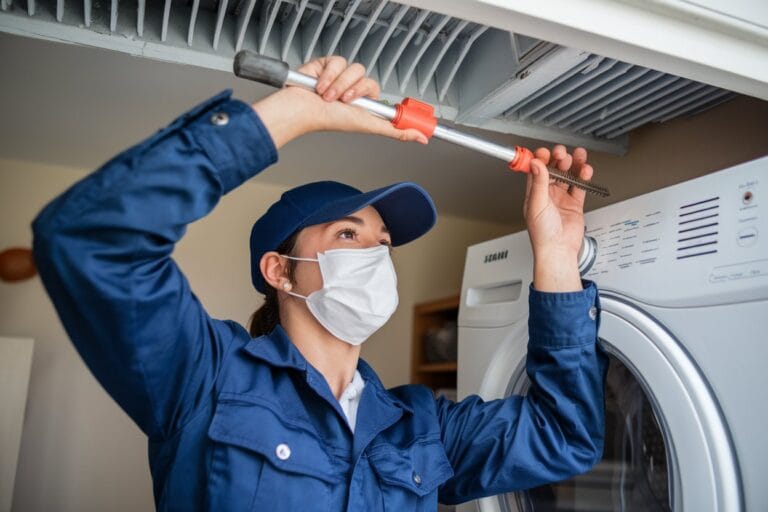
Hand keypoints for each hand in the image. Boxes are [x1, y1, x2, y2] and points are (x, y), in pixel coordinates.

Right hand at [251, 56, 426, 147]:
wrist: (303, 108)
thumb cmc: (328, 119)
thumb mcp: (368, 126)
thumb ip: (396, 132)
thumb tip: (420, 138)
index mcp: (363, 102)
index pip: (378, 91)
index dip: (372, 94)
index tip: (370, 101)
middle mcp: (352, 88)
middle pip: (367, 78)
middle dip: (355, 90)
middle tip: (344, 101)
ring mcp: (341, 75)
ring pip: (355, 68)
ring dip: (340, 84)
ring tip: (328, 96)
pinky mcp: (329, 64)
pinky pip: (339, 61)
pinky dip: (329, 75)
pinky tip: (320, 85)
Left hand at [523, 145, 593, 291]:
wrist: (558, 250)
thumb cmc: (542, 234)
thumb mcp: (537, 204)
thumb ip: (538, 182)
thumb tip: (535, 163)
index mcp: (534, 193)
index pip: (536, 170)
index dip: (540, 159)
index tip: (545, 151)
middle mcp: (547, 194)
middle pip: (554, 170)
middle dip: (558, 159)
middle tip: (562, 153)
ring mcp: (561, 198)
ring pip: (568, 175)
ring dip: (573, 164)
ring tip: (577, 156)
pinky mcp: (575, 204)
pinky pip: (580, 186)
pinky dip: (584, 177)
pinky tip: (585, 170)